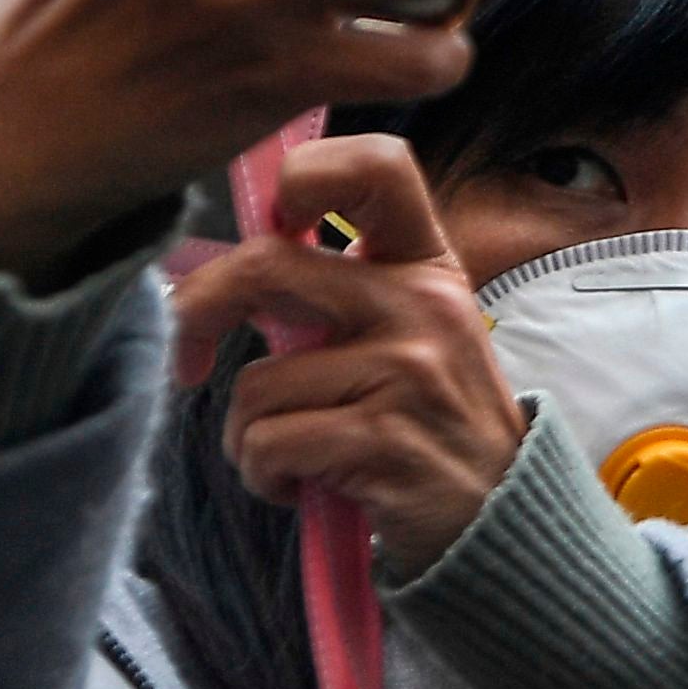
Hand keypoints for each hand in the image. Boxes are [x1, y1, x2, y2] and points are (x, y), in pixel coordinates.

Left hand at [171, 133, 528, 576]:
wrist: (499, 523)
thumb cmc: (429, 424)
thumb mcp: (412, 335)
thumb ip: (339, 290)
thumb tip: (223, 268)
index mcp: (427, 265)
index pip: (377, 165)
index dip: (305, 174)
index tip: (270, 224)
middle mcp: (422, 304)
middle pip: (266, 264)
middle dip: (198, 312)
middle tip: (188, 357)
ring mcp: (406, 371)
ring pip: (255, 383)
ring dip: (245, 434)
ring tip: (292, 454)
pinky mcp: (382, 441)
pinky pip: (267, 444)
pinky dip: (264, 475)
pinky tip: (302, 485)